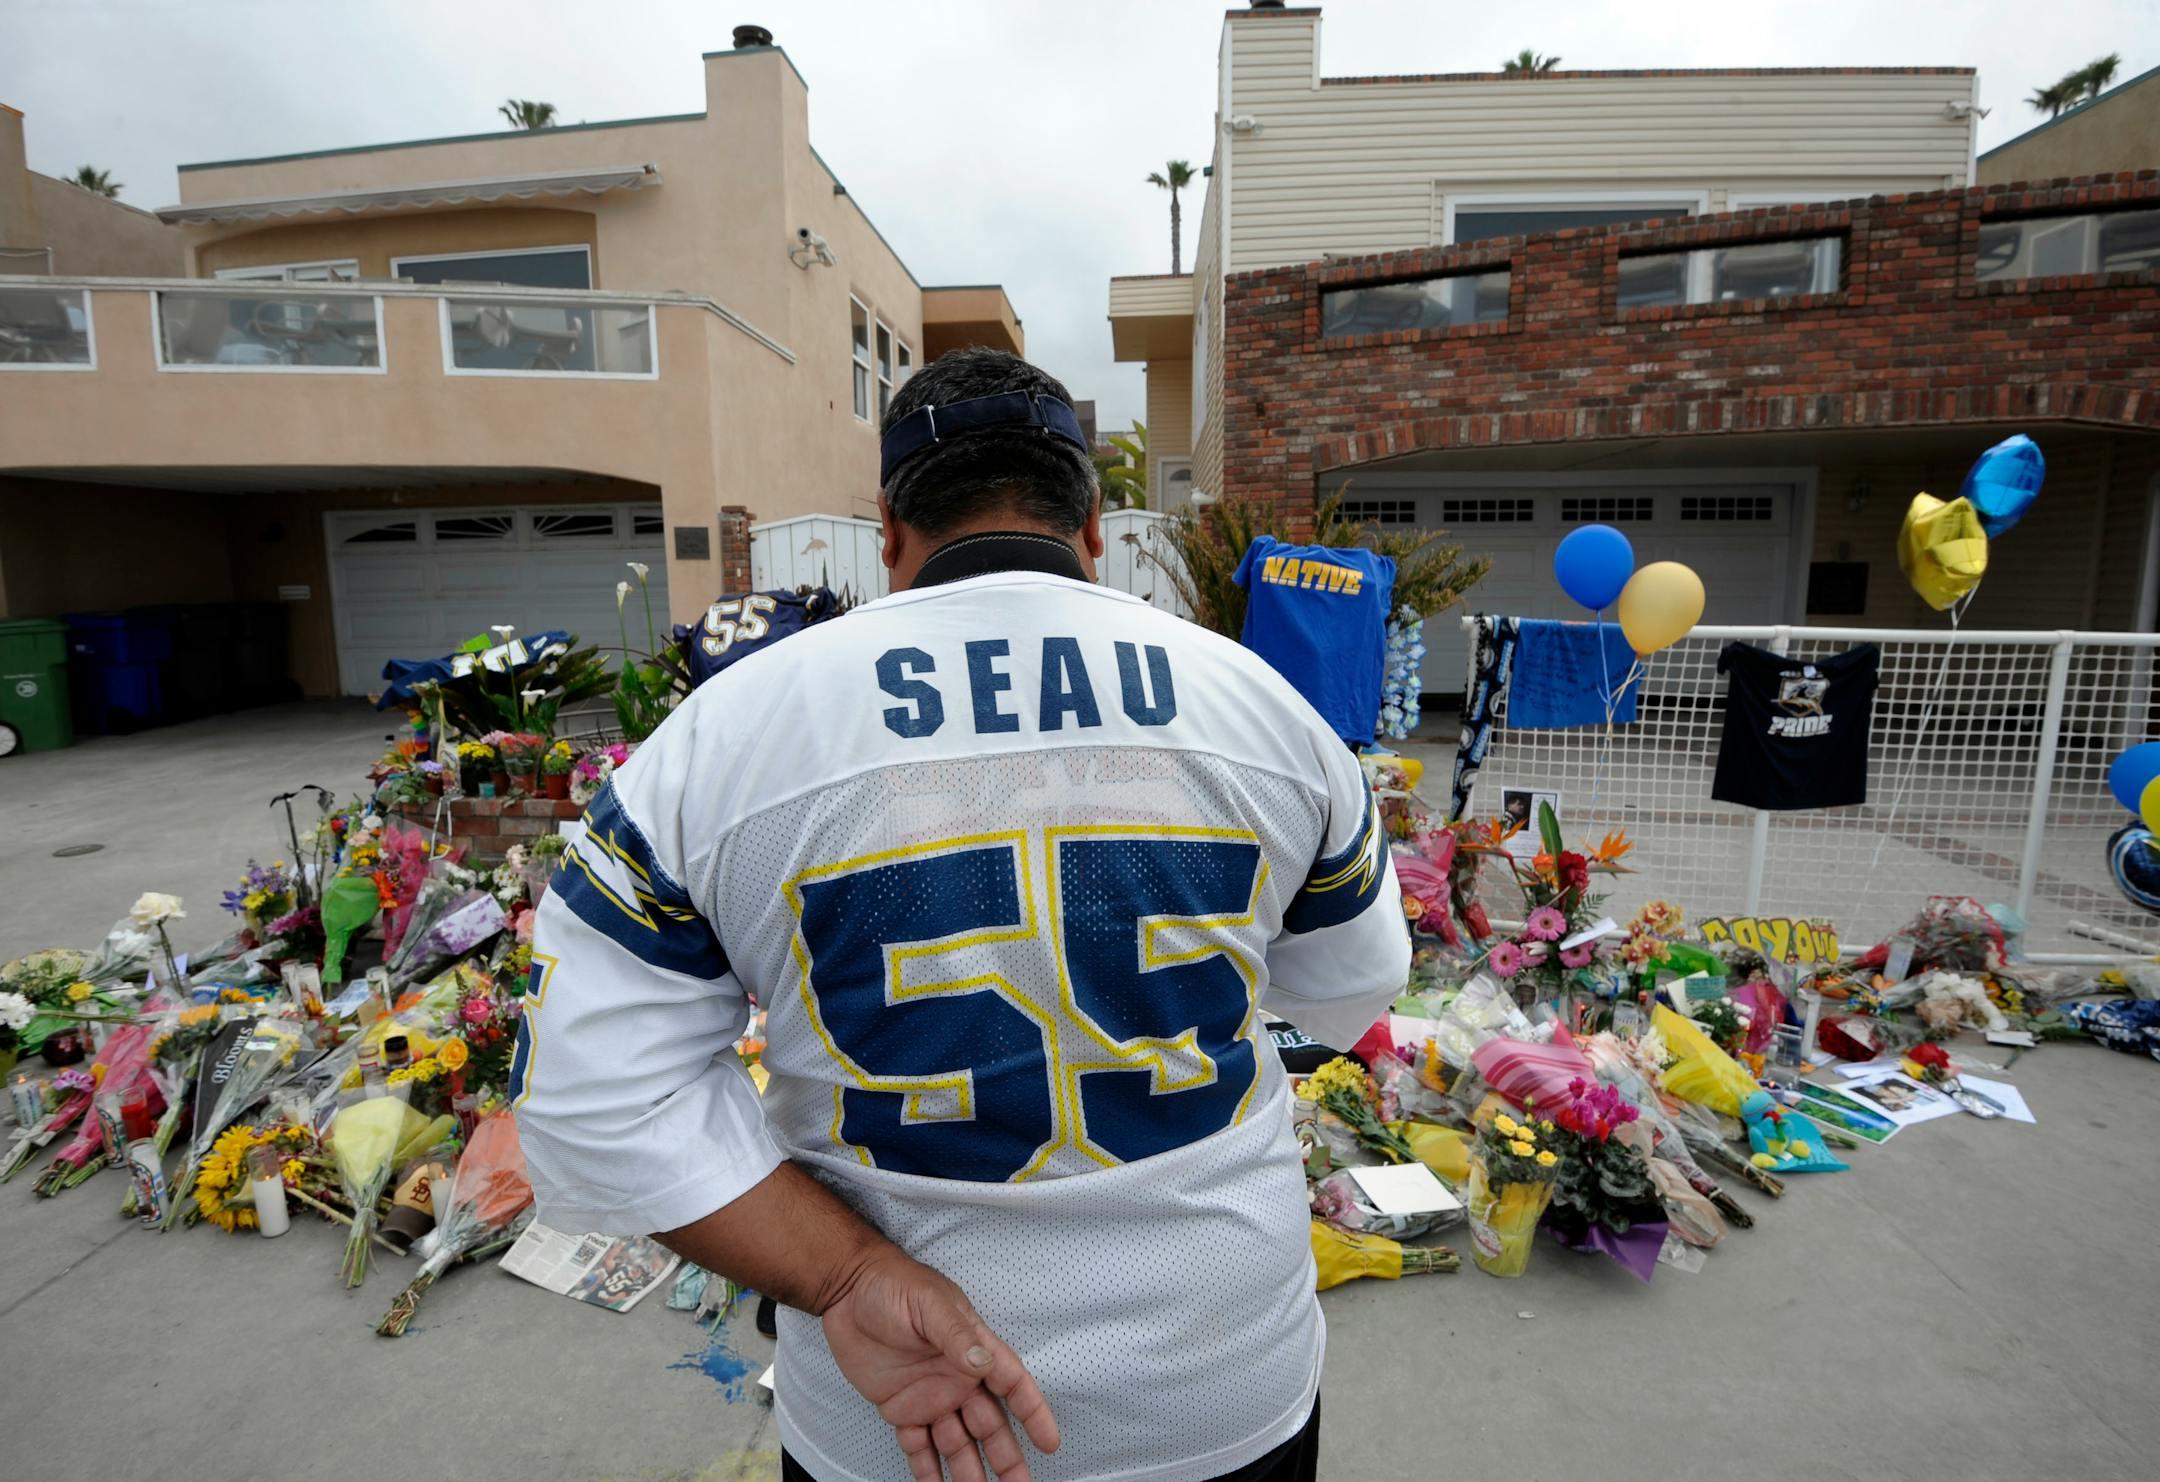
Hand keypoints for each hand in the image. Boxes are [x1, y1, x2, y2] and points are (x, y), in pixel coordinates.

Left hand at [820, 1245, 1060, 1481]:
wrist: (847, 1290)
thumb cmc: (893, 1285)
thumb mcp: (928, 1304)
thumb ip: (955, 1334)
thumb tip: (984, 1361)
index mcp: (971, 1349)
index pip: (1011, 1384)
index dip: (1033, 1412)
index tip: (1049, 1442)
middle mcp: (956, 1378)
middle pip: (990, 1425)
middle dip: (1008, 1458)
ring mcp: (929, 1396)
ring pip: (957, 1443)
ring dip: (970, 1471)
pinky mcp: (900, 1409)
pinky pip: (918, 1447)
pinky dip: (928, 1471)